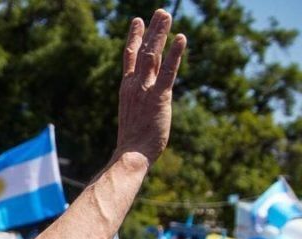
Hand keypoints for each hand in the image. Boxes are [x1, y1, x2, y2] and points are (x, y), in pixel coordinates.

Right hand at [114, 10, 185, 166]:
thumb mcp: (133, 116)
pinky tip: (180, 38)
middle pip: (142, 51)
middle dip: (151, 30)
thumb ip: (139, 104)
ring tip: (165, 15)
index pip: (130, 58)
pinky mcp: (159, 98)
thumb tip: (143, 104)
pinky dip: (174, 54)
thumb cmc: (132, 142)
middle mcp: (134, 85)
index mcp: (127, 89)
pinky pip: (168, 72)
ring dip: (160, 34)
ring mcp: (145, 90)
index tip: (138, 21)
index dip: (134, 38)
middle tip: (159, 12)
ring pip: (152, 55)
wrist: (130, 155)